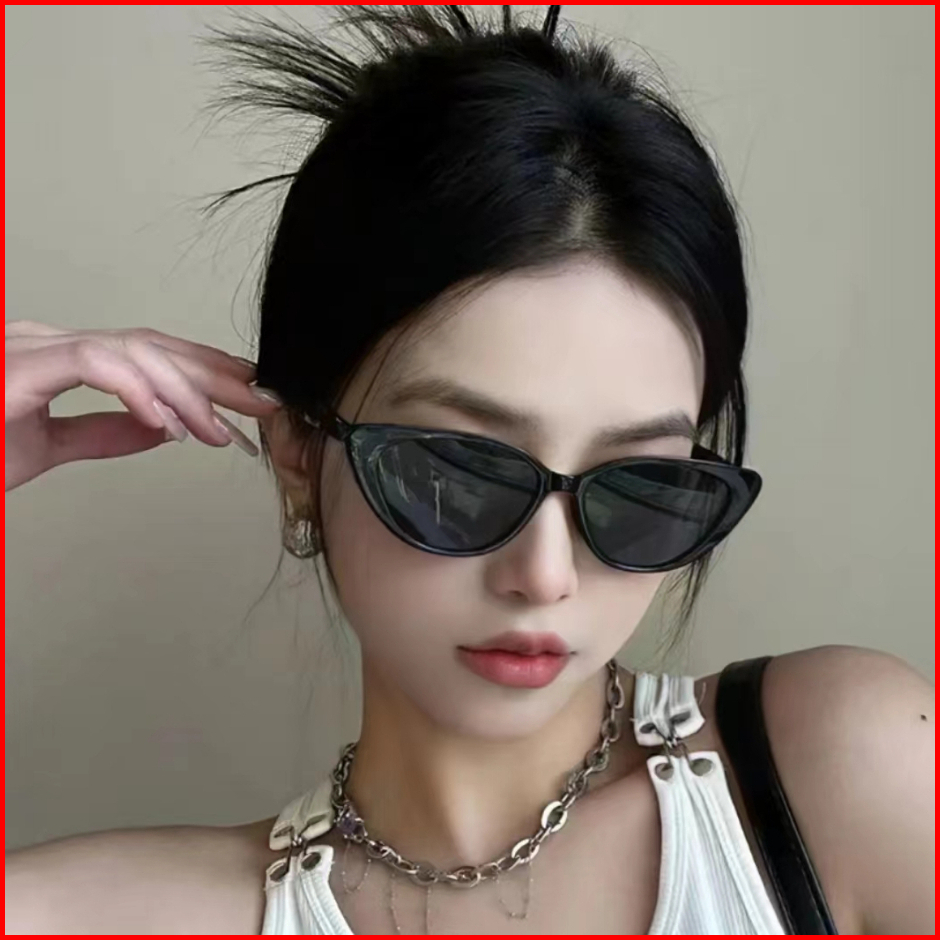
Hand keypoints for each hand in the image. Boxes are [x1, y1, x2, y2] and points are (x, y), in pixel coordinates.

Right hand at [5, 320, 281, 491]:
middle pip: (151, 344)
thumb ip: (101, 434)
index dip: (202, 370)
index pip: (146, 352)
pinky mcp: (15, 371)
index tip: (248, 395)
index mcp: (56, 357)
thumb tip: (162, 431)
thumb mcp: (44, 448)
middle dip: (215, 374)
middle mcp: (46, 342)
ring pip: (130, 349)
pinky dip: (137, 392)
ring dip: (185, 391)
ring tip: (220, 432)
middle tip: (264, 405)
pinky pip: (91, 364)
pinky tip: (167, 426)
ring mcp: (28, 349)